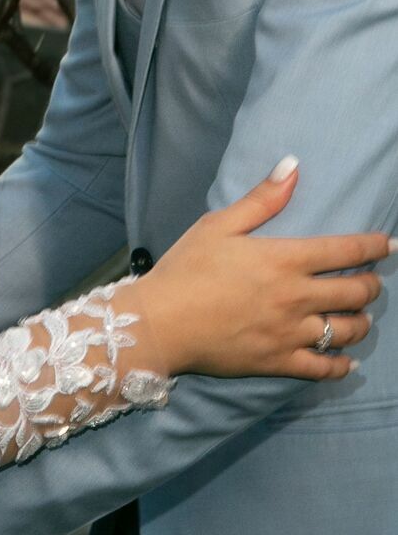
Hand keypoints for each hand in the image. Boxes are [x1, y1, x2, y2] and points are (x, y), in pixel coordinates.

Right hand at [138, 157, 390, 379]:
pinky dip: (340, 365)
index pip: (346, 251)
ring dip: (362, 321)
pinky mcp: (278, 362)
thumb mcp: (218, 225)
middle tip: (372, 281)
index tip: (390, 245)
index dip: (374, 246)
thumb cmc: (185, 269)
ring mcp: (290, 333)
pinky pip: (322, 367)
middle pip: (356, 292)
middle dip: (372, 285)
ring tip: (360, 316)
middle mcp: (296, 297)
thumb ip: (262, 199)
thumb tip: (293, 166)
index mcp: (284, 260)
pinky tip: (347, 361)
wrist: (159, 323)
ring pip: (347, 330)